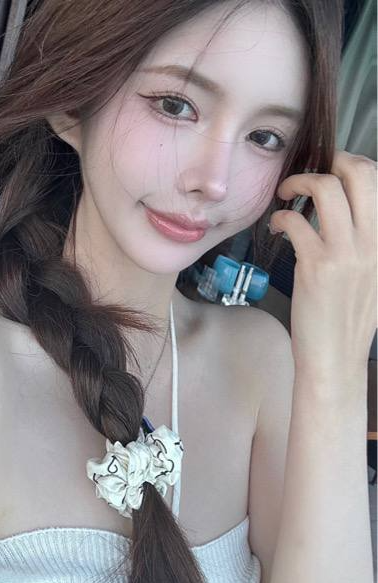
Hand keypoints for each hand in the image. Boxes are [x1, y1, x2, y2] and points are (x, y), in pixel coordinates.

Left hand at [270, 149, 376, 384]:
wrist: (336, 358)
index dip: (356, 166)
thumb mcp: (374, 276)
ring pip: (326, 189)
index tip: (337, 171)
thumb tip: (354, 214)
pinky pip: (296, 221)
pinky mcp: (315, 265)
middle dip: (332, 161)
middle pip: (359, 174)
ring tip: (286, 193)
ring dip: (299, 182)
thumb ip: (370, 243)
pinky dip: (281, 216)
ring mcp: (345, 252)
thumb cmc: (349, 321)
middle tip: (311, 171)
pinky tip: (277, 226)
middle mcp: (373, 241)